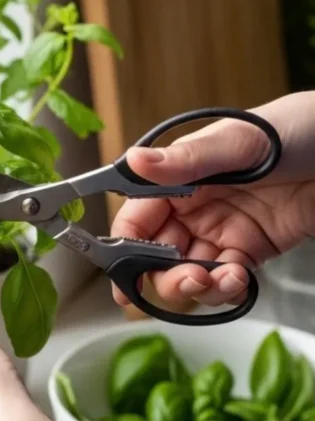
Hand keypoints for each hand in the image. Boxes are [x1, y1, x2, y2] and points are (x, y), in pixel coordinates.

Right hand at [112, 92, 314, 307]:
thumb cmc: (299, 130)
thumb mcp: (240, 142)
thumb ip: (187, 160)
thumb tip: (135, 161)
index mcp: (183, 176)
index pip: (138, 216)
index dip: (126, 245)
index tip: (123, 272)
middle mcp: (196, 207)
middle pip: (157, 255)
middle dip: (163, 276)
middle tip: (187, 280)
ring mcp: (222, 232)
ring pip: (188, 274)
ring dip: (196, 288)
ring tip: (219, 280)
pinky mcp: (251, 252)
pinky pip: (224, 282)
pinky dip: (225, 290)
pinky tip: (238, 281)